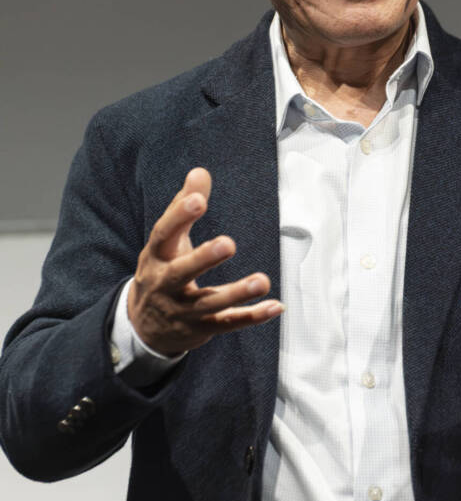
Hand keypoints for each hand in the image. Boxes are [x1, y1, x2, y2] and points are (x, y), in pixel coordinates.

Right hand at [127, 167, 283, 355]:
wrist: (144, 326)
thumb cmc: (162, 270)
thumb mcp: (166, 240)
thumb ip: (184, 206)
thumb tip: (200, 172)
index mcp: (156, 256)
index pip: (163, 234)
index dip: (179, 216)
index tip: (198, 200)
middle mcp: (166, 284)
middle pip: (182, 272)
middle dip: (203, 258)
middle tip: (228, 244)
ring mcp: (183, 310)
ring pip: (210, 303)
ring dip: (237, 293)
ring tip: (262, 281)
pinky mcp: (201, 329)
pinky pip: (228, 324)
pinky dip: (252, 317)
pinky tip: (275, 306)